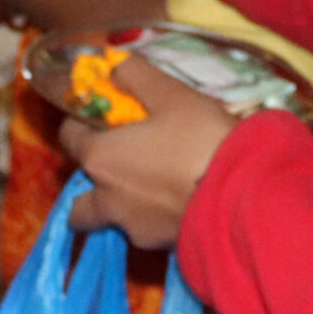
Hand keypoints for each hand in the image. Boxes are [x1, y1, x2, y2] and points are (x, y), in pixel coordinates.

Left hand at [59, 56, 238, 248]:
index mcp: (100, 159)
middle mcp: (106, 199)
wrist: (243, 198)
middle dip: (90, 183)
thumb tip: (113, 66)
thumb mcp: (172, 94)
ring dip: (119, 205)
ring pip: (111, 219)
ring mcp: (133, 228)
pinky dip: (151, 218)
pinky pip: (143, 230)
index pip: (69, 138)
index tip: (101, 118)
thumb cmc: (201, 140)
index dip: (81, 124)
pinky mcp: (161, 248)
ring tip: (153, 186)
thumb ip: (135, 76)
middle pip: (79, 199)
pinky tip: (177, 203)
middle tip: (120, 163)